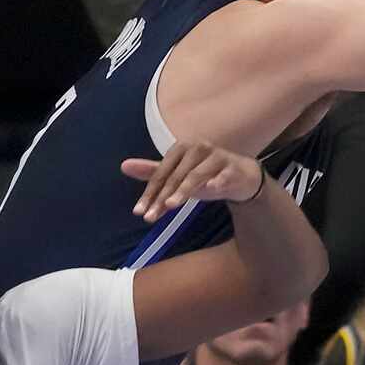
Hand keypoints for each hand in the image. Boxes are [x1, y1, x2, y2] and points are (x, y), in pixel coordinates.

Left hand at [122, 142, 262, 221]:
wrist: (241, 177)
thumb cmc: (206, 175)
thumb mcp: (178, 176)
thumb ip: (153, 172)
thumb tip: (124, 166)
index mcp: (182, 148)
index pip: (161, 173)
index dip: (149, 193)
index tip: (139, 212)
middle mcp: (198, 148)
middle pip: (176, 176)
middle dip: (162, 197)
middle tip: (150, 217)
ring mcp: (217, 157)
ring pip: (197, 175)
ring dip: (183, 190)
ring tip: (171, 205)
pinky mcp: (233, 167)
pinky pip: (224, 175)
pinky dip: (218, 181)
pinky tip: (212, 188)